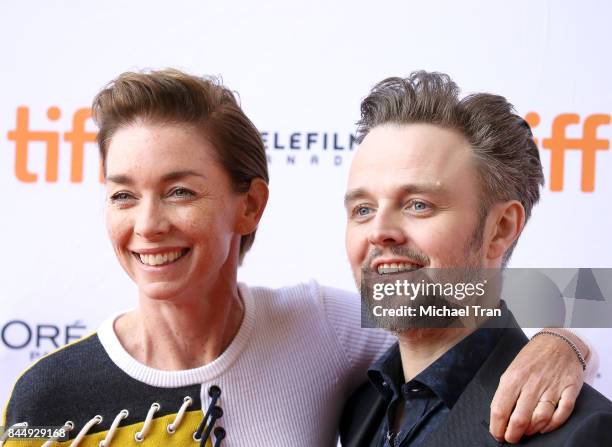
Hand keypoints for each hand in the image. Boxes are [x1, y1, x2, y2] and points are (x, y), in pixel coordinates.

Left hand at [489, 329, 586, 443]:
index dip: (496, 427)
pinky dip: (554, 424)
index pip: (500, 409)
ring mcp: (552, 387)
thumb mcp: (512, 370)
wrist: (558, 342)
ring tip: (527, 433)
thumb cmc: (532, 358)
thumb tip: (499, 416)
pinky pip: (563, 413)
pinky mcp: (569, 389)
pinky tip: (545, 428)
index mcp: (513, 378)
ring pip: (541, 418)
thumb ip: (507, 391)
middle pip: (520, 418)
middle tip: (511, 439)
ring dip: (532, 430)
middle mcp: (532, 383)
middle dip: (513, 434)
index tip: (497, 434)